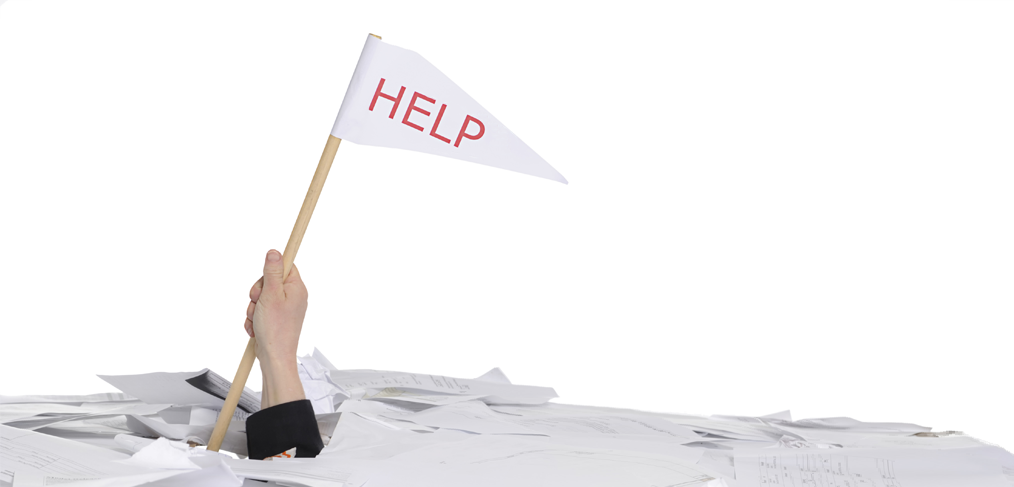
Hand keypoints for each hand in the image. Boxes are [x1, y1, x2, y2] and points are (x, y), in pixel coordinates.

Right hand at [244, 249, 307, 407]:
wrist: (274, 357)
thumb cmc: (276, 330)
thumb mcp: (271, 295)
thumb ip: (272, 272)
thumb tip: (275, 252)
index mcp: (297, 288)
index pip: (285, 266)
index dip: (269, 271)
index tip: (264, 282)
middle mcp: (293, 297)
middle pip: (269, 281)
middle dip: (257, 293)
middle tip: (257, 303)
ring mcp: (284, 308)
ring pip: (261, 297)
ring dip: (253, 307)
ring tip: (257, 319)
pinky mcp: (275, 318)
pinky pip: (260, 310)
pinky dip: (254, 318)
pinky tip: (256, 327)